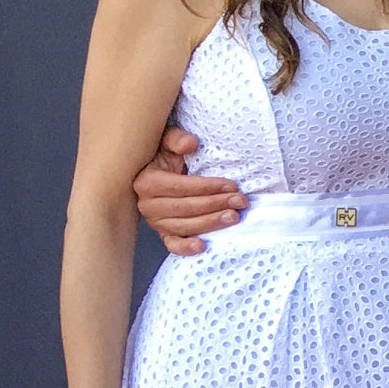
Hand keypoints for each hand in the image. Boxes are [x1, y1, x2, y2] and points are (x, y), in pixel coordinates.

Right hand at [133, 125, 244, 255]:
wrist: (155, 171)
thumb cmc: (165, 156)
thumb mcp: (167, 141)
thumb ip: (176, 139)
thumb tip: (190, 143)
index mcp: (147, 182)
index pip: (181, 187)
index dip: (208, 187)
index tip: (232, 186)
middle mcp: (147, 204)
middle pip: (185, 208)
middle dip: (216, 204)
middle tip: (240, 201)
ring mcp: (155, 221)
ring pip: (184, 226)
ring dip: (210, 223)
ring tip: (234, 216)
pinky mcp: (163, 233)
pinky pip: (172, 244)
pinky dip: (185, 248)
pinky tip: (203, 246)